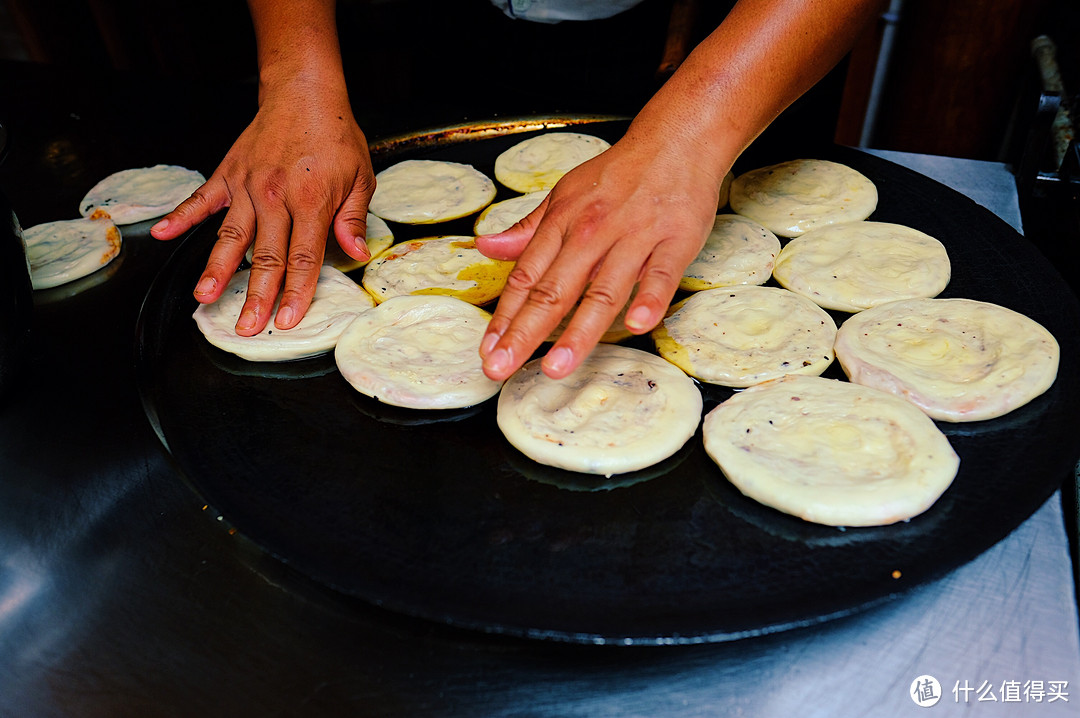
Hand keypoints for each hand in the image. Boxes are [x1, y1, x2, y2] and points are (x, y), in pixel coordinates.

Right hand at [150, 86, 373, 335]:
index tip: (287, 321)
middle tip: (247, 328)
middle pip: (265, 257)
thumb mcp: (361, 177)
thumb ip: (354, 218)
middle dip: (256, 296)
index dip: (296, 293)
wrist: (304, 93)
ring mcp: (247, 185)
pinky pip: (201, 199)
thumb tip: (357, 253)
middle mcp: (275, 197)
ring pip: (230, 236)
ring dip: (217, 269)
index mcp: (311, 201)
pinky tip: (161, 234)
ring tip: (204, 297)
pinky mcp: (228, 174)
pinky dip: (180, 216)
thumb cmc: (336, 137)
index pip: (303, 258)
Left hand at [475, 130, 727, 380]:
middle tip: (502, 368)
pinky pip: (660, 275)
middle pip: (553, 290)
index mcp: (563, 222)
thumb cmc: (619, 172)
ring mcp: (633, 238)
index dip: (504, 316)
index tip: (488, 350)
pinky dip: (649, 299)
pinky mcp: (674, 242)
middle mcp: (591, 233)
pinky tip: (636, 326)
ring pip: (602, 291)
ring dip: (578, 331)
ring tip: (556, 367)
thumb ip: (528, 228)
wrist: (677, 139)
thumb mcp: (564, 193)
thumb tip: (486, 246)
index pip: (526, 276)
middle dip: (525, 333)